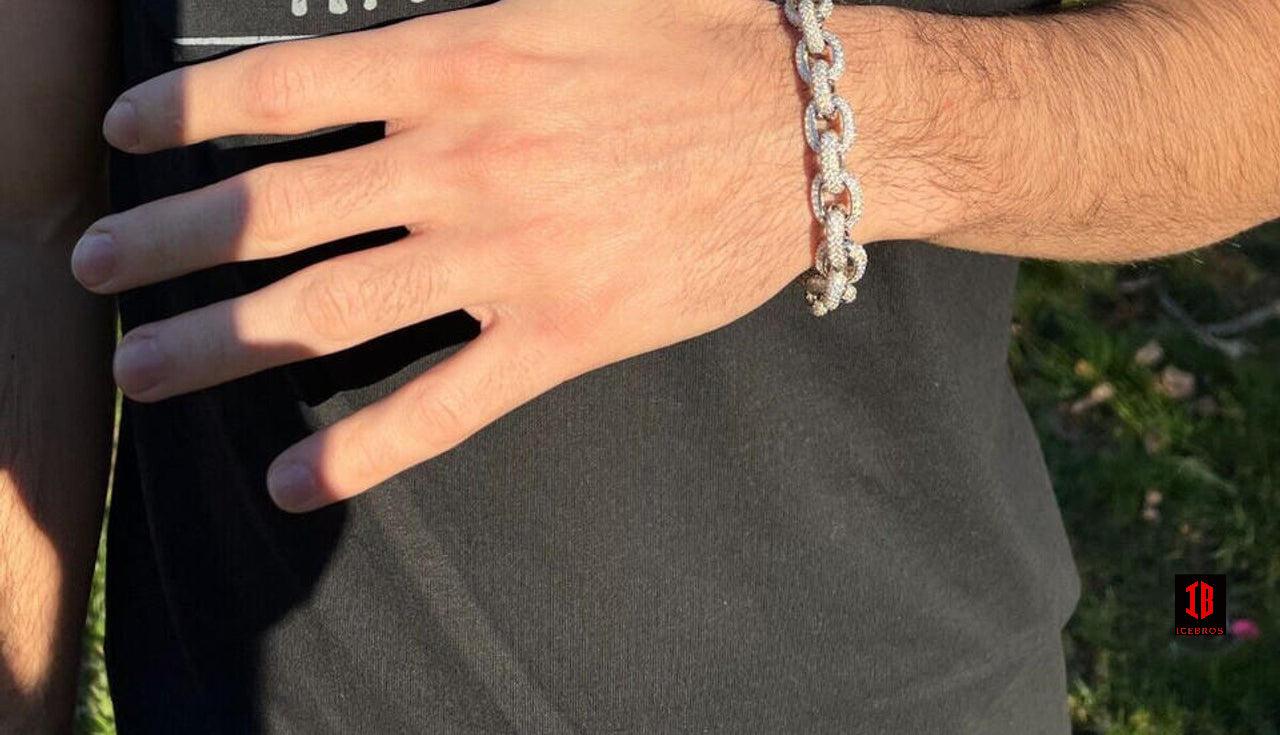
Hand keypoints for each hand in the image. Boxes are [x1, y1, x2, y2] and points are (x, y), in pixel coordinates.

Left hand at [72, 0, 836, 511]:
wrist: (814, 129)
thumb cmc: (699, 46)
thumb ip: (461, 5)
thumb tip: (378, 20)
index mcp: (457, 62)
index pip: (278, 91)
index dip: (185, 116)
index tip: (127, 141)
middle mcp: (461, 160)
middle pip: (272, 210)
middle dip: (166, 245)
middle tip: (94, 276)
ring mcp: (507, 255)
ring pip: (329, 310)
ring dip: (218, 343)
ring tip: (141, 371)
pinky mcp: (563, 334)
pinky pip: (441, 403)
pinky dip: (360, 448)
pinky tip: (292, 479)